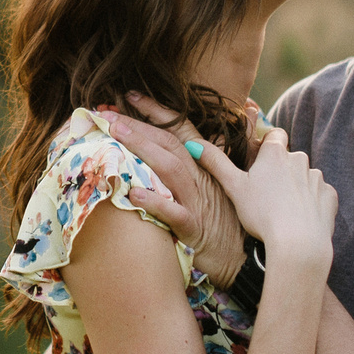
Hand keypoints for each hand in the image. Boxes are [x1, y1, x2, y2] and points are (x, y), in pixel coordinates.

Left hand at [100, 94, 244, 281]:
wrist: (245, 258)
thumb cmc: (225, 223)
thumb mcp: (211, 189)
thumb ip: (194, 166)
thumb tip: (171, 147)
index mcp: (204, 166)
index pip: (180, 129)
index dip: (156, 110)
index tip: (129, 95)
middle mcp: (200, 178)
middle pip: (169, 143)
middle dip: (138, 124)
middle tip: (108, 113)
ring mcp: (197, 201)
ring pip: (170, 168)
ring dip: (141, 148)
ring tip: (114, 135)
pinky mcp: (194, 227)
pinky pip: (174, 212)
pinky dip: (154, 201)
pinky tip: (132, 193)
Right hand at [198, 126, 336, 277]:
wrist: (298, 244)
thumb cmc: (262, 214)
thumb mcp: (233, 187)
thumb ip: (215, 163)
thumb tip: (193, 143)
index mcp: (276, 153)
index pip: (274, 135)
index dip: (267, 145)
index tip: (259, 162)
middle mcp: (300, 160)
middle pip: (289, 158)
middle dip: (280, 170)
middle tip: (266, 194)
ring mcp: (317, 178)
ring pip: (304, 177)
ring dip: (296, 187)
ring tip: (282, 211)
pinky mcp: (330, 197)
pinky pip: (319, 195)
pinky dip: (311, 203)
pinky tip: (300, 219)